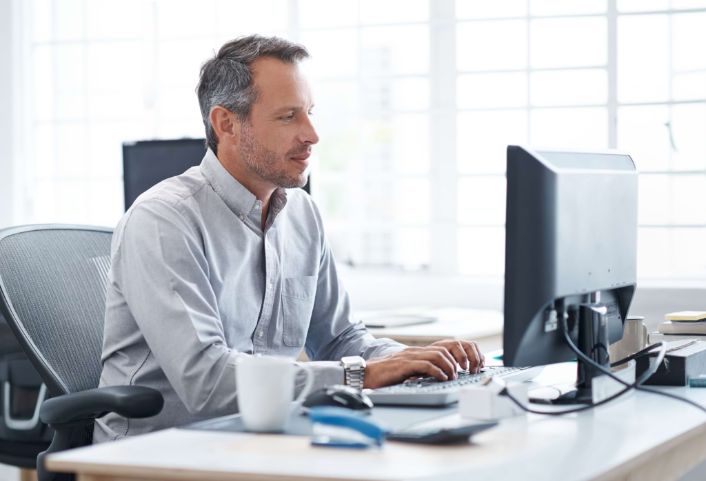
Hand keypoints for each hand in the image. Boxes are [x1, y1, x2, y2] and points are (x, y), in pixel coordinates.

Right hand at [363, 340, 484, 388]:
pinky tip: (441, 378)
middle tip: (460, 373)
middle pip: (443, 349)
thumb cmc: (383, 375)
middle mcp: (414, 352)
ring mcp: (409, 357)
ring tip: (452, 377)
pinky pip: (426, 364)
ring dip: (449, 366)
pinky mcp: (404, 365)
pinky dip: (437, 371)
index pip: (441, 348)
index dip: (454, 357)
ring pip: (437, 355)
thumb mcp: (405, 372)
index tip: (461, 369)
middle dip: (455, 361)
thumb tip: (434, 377)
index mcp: (415, 353)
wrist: (365, 374)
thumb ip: (418, 371)